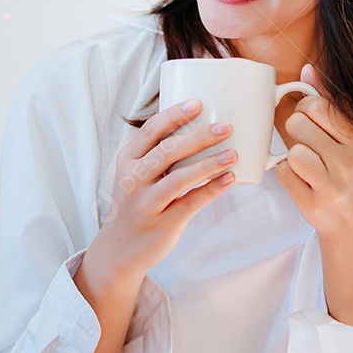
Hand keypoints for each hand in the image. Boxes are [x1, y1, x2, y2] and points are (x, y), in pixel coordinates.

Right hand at [92, 99, 236, 285]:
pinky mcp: (163, 223)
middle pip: (167, 152)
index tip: (198, 103)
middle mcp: (133, 180)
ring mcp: (147, 203)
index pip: (150, 131)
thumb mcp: (136, 174)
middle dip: (199, 137)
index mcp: (127, 161)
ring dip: (209, 164)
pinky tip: (229, 179)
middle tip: (226, 126)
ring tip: (233, 154)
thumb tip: (202, 128)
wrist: (120, 248)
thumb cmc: (137, 202)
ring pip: (179, 178)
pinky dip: (212, 189)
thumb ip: (159, 154)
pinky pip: (190, 202)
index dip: (174, 115)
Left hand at [275, 64, 352, 235]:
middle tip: (306, 144)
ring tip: (306, 166)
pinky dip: (287, 175)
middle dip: (296, 132)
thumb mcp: (347, 138)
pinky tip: (302, 180)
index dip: (304, 108)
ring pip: (292, 152)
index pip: (318, 107)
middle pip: (298, 125)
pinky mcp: (314, 204)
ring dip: (292, 156)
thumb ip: (328, 104)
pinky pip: (284, 174)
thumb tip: (307, 70)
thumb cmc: (347, 173)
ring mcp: (332, 186)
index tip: (308, 120)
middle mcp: (349, 162)